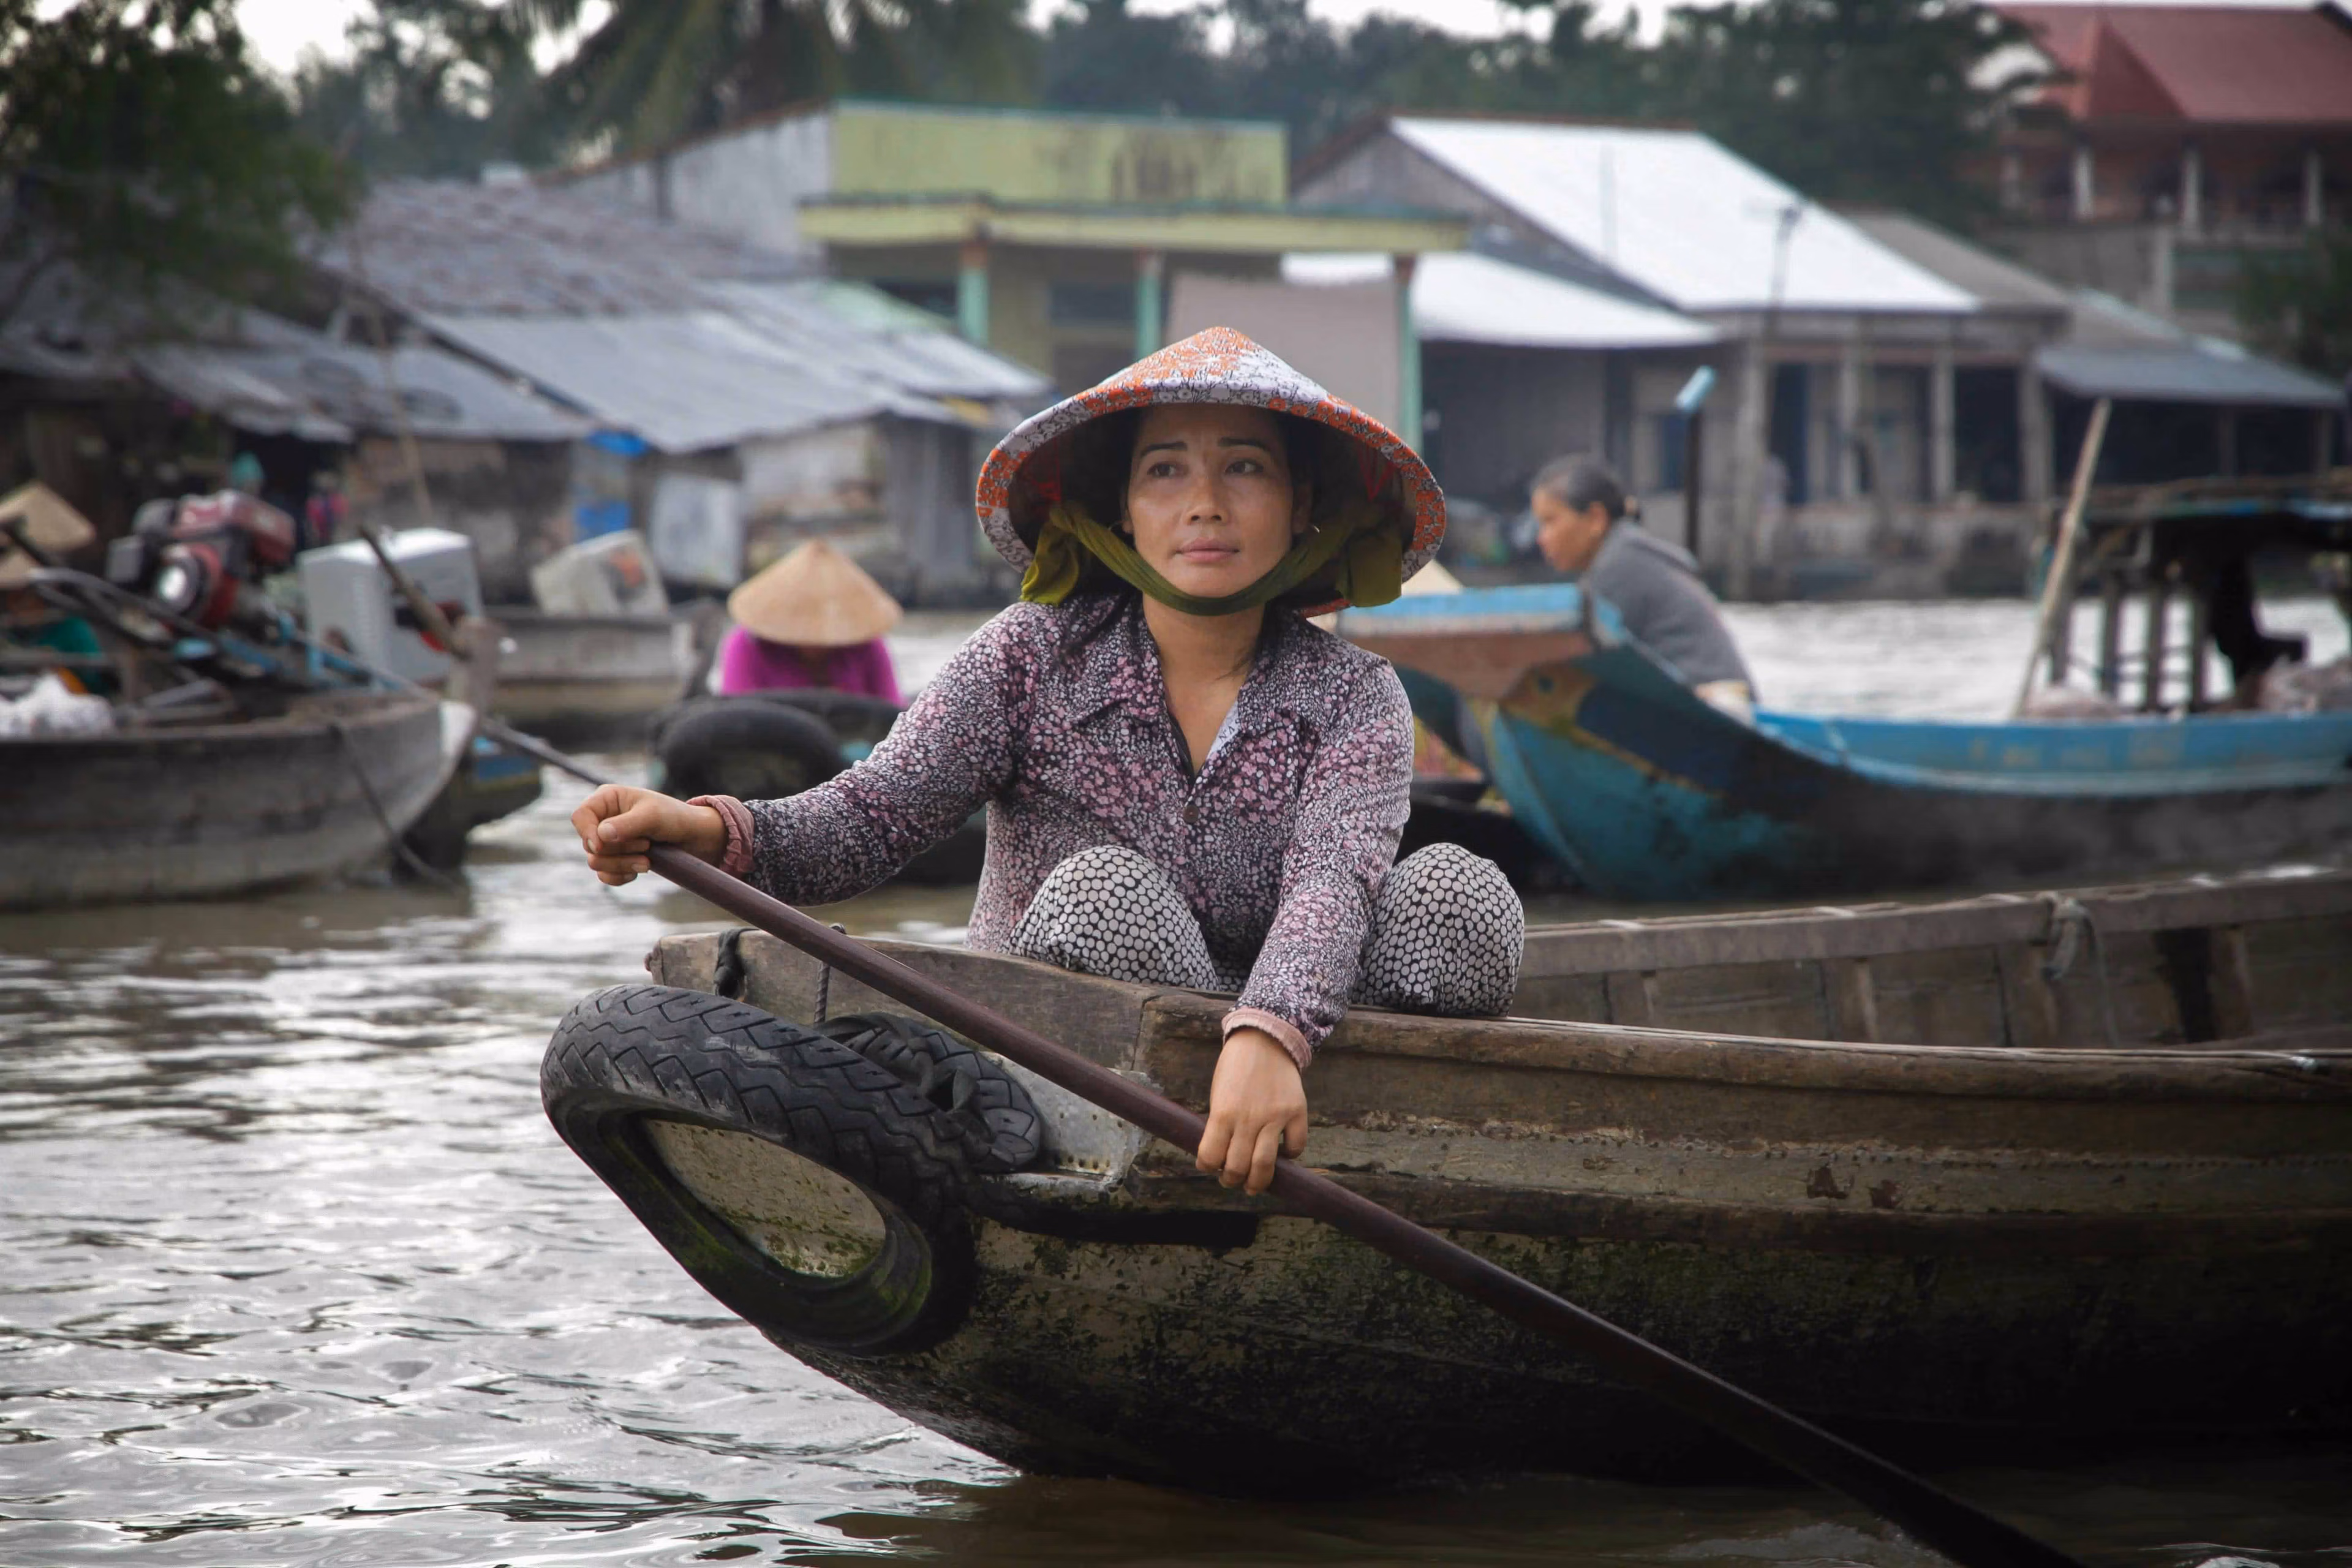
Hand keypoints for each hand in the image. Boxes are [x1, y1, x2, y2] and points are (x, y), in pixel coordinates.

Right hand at [570, 785, 727, 884]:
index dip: (586, 833)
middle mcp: (603, 819)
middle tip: (646, 845)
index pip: (580, 816)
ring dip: (622, 864)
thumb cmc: (674, 818)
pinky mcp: (616, 860)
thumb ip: (627, 824)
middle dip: (618, 850)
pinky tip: (640, 870)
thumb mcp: (653, 816)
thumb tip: (600, 836)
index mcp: (607, 799)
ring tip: (647, 860)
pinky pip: (605, 875)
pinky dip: (620, 876)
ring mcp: (608, 841)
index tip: (601, 845)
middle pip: (589, 844)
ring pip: (596, 862)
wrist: (694, 837)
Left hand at [1195, 1027, 1307, 1195]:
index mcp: (1223, 1112)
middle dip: (1232, 1180)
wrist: (1265, 1039)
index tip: (1210, 1167)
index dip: (1207, 1167)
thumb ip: (1220, 1124)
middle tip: (1232, 1180)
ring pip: (1265, 1165)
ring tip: (1254, 1185)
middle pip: (1238, 1167)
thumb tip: (1221, 1157)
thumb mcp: (1218, 1094)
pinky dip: (1288, 1156)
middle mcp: (1248, 1117)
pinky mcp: (1297, 1112)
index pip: (1210, 1156)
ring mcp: (1275, 1116)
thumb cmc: (1235, 1068)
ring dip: (1258, 1182)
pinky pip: (1296, 1147)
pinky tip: (1281, 1153)